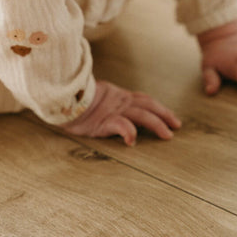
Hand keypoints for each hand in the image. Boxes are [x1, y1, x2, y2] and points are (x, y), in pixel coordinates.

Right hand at [61, 80, 180, 145]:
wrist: (59, 98)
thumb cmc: (74, 101)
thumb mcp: (94, 99)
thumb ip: (105, 102)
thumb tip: (113, 113)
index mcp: (118, 96)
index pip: (143, 99)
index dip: (158, 107)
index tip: (171, 117)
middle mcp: (119, 101)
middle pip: (148, 105)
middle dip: (164, 114)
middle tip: (177, 125)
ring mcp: (113, 110)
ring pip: (141, 114)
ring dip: (156, 124)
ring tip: (167, 134)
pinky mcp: (104, 120)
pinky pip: (121, 125)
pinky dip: (129, 131)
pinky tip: (133, 141)